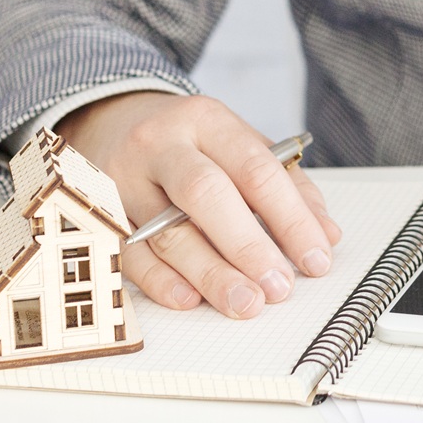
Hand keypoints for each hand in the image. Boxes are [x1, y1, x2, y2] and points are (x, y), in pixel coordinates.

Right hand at [57, 91, 342, 318]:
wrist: (111, 122)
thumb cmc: (189, 141)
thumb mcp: (239, 143)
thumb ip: (286, 184)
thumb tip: (325, 234)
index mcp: (207, 120)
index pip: (256, 168)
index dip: (291, 217)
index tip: (316, 257)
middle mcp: (162, 144)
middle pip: (206, 194)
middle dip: (247, 245)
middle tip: (279, 286)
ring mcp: (123, 179)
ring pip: (165, 231)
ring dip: (210, 274)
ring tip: (245, 302)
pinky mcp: (97, 213)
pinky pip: (128, 253)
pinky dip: (160, 281)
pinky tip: (190, 300)